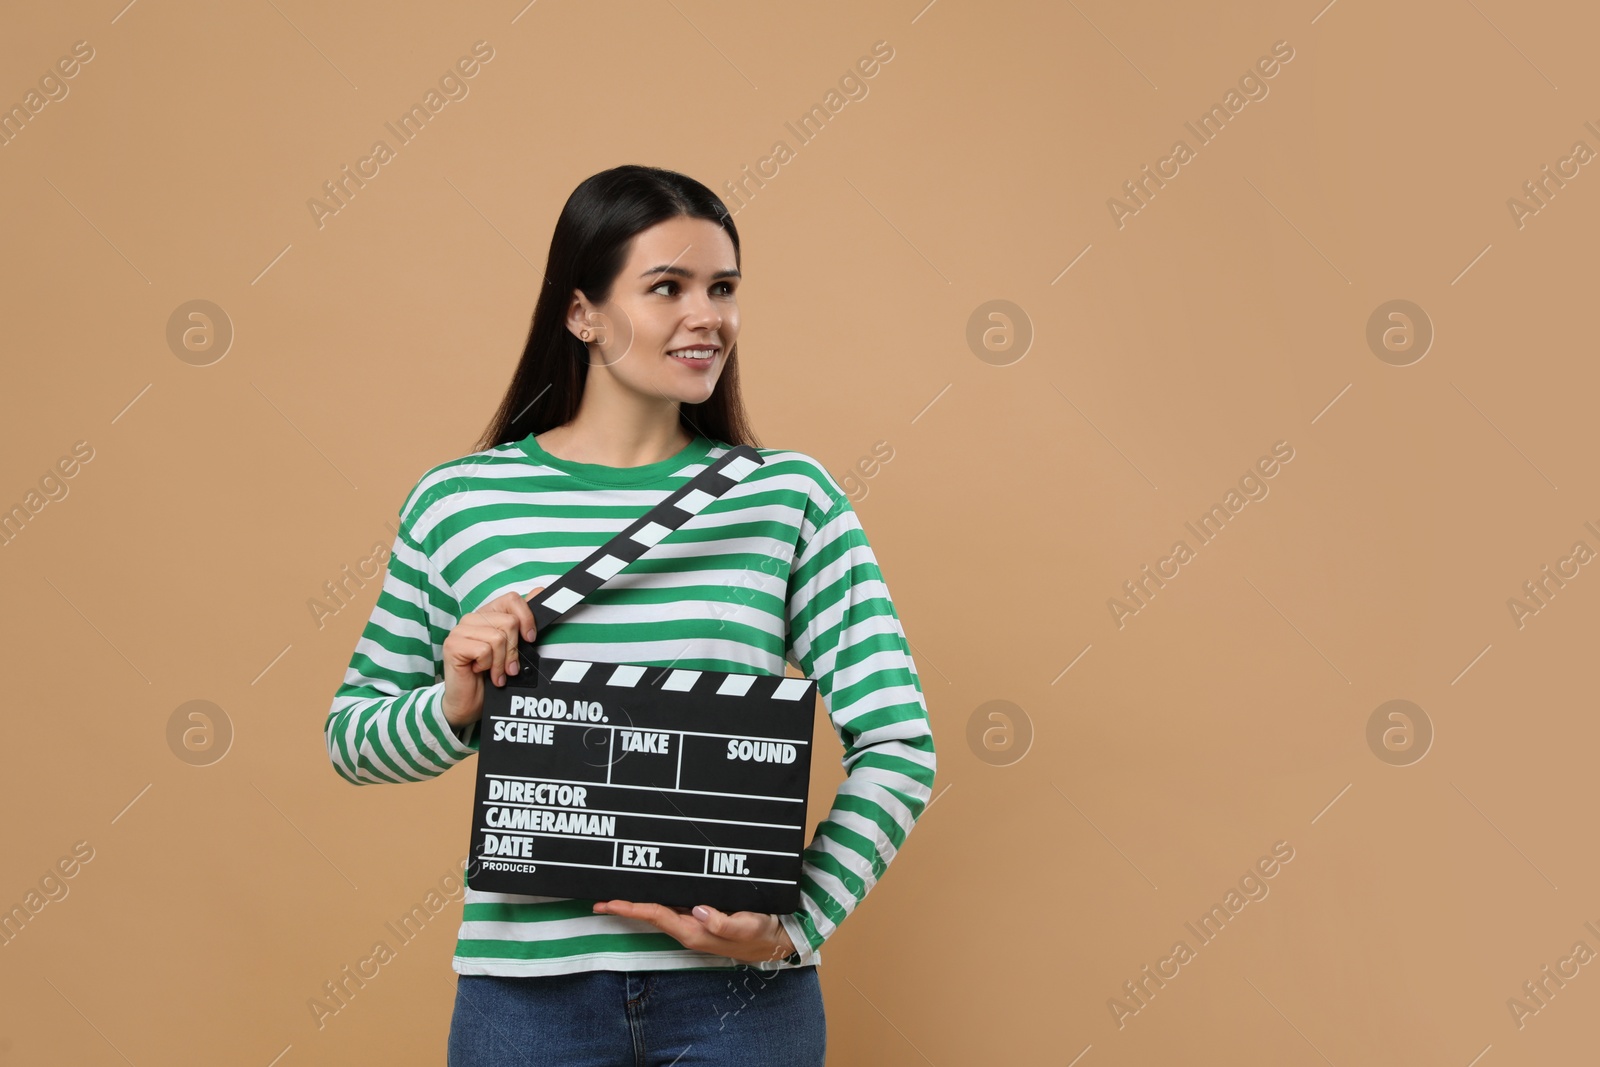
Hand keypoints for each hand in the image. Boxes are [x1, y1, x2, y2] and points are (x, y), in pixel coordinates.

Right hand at [440, 586, 544, 727]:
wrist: (470, 703)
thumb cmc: (491, 676)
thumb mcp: (513, 647)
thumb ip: (522, 621)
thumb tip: (538, 591)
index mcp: (487, 615)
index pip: (512, 599)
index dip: (526, 618)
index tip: (531, 638)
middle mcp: (472, 619)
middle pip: (509, 622)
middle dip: (514, 650)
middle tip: (509, 668)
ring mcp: (460, 631)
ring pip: (497, 638)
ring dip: (501, 662)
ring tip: (496, 674)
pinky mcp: (452, 645)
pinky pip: (484, 650)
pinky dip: (487, 666)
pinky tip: (480, 672)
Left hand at [591, 900, 796, 964]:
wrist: (777, 939)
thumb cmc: (762, 933)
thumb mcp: (747, 927)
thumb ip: (724, 922)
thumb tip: (698, 910)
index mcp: (695, 932)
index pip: (656, 916)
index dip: (631, 908)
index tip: (607, 903)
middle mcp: (689, 928)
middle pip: (650, 914)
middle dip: (625, 906)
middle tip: (599, 897)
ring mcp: (694, 922)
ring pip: (659, 910)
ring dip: (637, 902)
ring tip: (616, 891)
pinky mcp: (702, 916)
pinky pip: (672, 906)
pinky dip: (656, 898)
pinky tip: (650, 888)